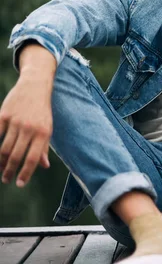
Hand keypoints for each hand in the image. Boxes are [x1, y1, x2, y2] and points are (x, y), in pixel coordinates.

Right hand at [0, 44, 55, 186]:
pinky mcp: (4, 114)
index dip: (26, 173)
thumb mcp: (48, 128)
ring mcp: (16, 121)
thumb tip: (43, 166)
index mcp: (44, 133)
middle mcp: (30, 128)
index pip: (33, 158)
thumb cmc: (43, 112)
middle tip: (6, 179)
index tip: (19, 184)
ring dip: (1, 162)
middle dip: (10, 171)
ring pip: (4, 148)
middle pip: (16, 155)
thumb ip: (44, 147)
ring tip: (1, 169)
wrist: (36, 87)